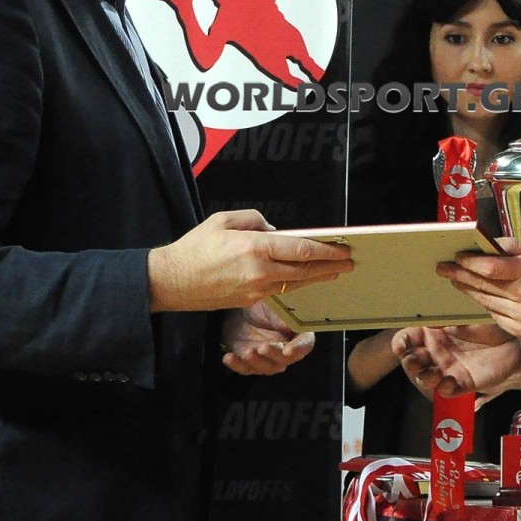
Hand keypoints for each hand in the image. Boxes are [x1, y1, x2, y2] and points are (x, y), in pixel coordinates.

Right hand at [148, 210, 352, 311]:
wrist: (172, 281)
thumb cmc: (195, 247)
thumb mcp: (224, 220)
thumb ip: (254, 220)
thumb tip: (273, 231)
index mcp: (255, 248)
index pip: (302, 250)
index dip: (327, 250)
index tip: (343, 248)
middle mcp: (260, 271)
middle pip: (305, 270)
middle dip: (330, 266)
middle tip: (349, 262)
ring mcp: (256, 290)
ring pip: (295, 283)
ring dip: (317, 277)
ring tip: (334, 272)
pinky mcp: (249, 300)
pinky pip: (279, 290)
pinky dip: (296, 283)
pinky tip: (304, 278)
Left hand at [220, 301, 314, 375]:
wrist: (240, 306)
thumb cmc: (263, 303)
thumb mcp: (275, 304)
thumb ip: (283, 315)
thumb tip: (288, 324)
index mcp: (297, 333)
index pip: (305, 344)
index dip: (298, 348)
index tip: (288, 350)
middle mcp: (285, 349)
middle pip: (284, 358)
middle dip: (273, 354)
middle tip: (263, 347)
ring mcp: (267, 358)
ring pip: (266, 367)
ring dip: (256, 361)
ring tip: (247, 352)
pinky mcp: (249, 362)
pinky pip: (245, 368)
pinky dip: (237, 364)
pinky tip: (229, 358)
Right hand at [393, 324, 520, 404]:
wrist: (514, 342)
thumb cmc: (488, 324)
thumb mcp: (464, 315)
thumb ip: (445, 316)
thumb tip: (427, 314)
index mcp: (432, 332)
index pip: (407, 338)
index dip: (401, 342)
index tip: (401, 345)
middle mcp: (436, 352)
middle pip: (412, 361)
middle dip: (409, 363)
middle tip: (414, 361)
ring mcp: (447, 368)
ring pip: (426, 378)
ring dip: (425, 378)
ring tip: (433, 374)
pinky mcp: (461, 383)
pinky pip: (447, 391)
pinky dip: (444, 389)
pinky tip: (448, 382)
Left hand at [437, 237, 520, 341]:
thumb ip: (512, 246)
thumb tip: (486, 243)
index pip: (492, 267)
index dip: (471, 262)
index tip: (457, 256)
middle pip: (483, 285)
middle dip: (460, 274)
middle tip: (443, 267)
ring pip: (485, 300)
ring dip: (468, 289)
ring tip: (455, 279)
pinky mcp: (518, 330)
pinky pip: (494, 314)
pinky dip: (485, 303)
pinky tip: (478, 294)